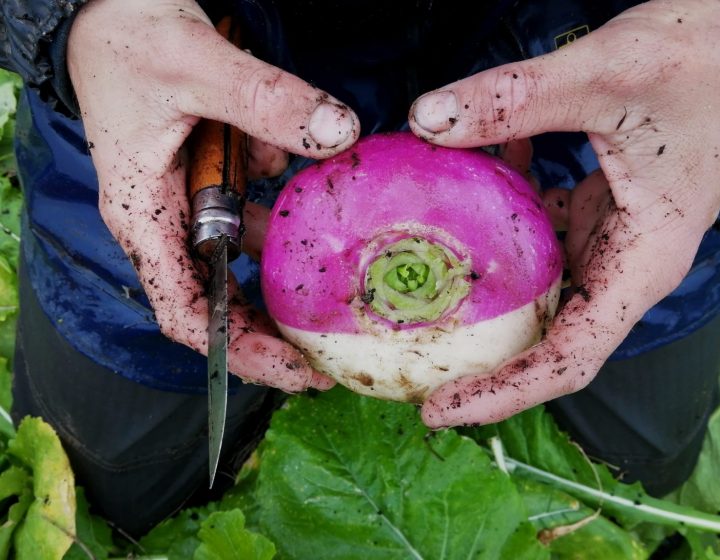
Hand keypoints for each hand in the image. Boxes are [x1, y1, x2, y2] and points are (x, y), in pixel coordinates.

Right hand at [68, 0, 359, 390]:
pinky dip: (290, 210)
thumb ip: (266, 100)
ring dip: (289, 272)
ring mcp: (193, 194)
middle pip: (220, 297)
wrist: (108, 1)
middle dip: (272, 329)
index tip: (293, 371)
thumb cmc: (127, 36)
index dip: (237, 351)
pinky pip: (259, 204)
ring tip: (343, 298)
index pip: (185, 312)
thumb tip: (338, 134)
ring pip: (246, 252)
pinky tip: (323, 205)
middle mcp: (167, 217)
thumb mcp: (196, 65)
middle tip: (330, 354)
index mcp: (142, 215)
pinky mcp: (216, 169)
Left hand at [409, 0, 719, 426]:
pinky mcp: (595, 209)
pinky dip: (498, 219)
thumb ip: (516, 98)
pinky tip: (469, 180)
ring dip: (478, 291)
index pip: (569, 359)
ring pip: (534, 288)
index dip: (503, 393)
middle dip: (479, 360)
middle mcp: (623, 265)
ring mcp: (608, 237)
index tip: (439, 407)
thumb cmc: (706, 59)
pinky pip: (536, 233)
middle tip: (407, 362)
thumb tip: (427, 120)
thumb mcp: (607, 74)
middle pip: (545, 339)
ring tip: (412, 292)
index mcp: (641, 264)